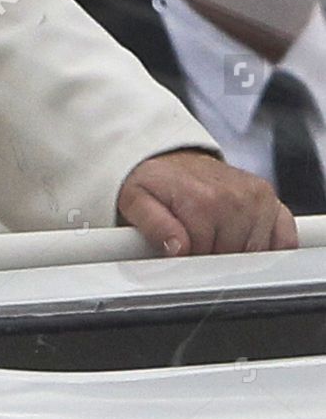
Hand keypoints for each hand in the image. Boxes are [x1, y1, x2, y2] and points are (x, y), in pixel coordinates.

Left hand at [118, 149, 297, 254]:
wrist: (168, 159)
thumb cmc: (154, 181)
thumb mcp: (135, 200)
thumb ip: (153, 225)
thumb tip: (178, 248)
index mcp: (202, 199)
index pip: (205, 257)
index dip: (189, 259)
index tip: (180, 248)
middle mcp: (234, 197)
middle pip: (232, 258)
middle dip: (212, 256)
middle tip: (194, 237)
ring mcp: (257, 199)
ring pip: (256, 255)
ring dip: (236, 252)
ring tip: (213, 232)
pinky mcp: (271, 201)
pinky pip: (283, 241)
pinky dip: (267, 247)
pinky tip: (242, 238)